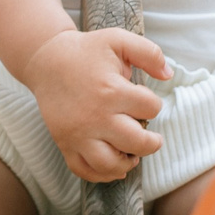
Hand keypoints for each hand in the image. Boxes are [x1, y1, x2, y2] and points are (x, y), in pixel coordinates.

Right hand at [21, 28, 169, 183]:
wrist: (46, 61)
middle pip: (137, 143)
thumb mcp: (118, 39)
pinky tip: (112, 164)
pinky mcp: (64, 143)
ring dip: (128, 163)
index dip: (153, 105)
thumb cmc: (86, 50)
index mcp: (112, 90)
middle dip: (152, 142)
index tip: (143, 100)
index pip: (150, 109)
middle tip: (152, 138)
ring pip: (110, 165)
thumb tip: (168, 74)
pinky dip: (101, 175)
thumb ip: (148, 52)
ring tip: (132, 154)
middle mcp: (96, 117)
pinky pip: (83, 171)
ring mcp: (78, 134)